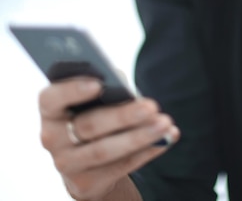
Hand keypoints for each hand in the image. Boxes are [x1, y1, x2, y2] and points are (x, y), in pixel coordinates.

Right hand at [38, 77, 179, 200]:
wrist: (86, 158)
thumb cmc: (93, 111)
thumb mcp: (94, 96)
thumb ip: (105, 86)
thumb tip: (122, 85)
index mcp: (50, 109)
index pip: (52, 99)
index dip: (73, 90)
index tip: (99, 83)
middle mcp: (52, 138)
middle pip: (89, 125)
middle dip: (123, 116)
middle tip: (151, 106)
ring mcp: (67, 164)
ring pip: (105, 150)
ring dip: (139, 137)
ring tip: (165, 123)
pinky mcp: (85, 184)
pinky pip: (120, 166)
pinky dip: (147, 151)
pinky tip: (165, 138)